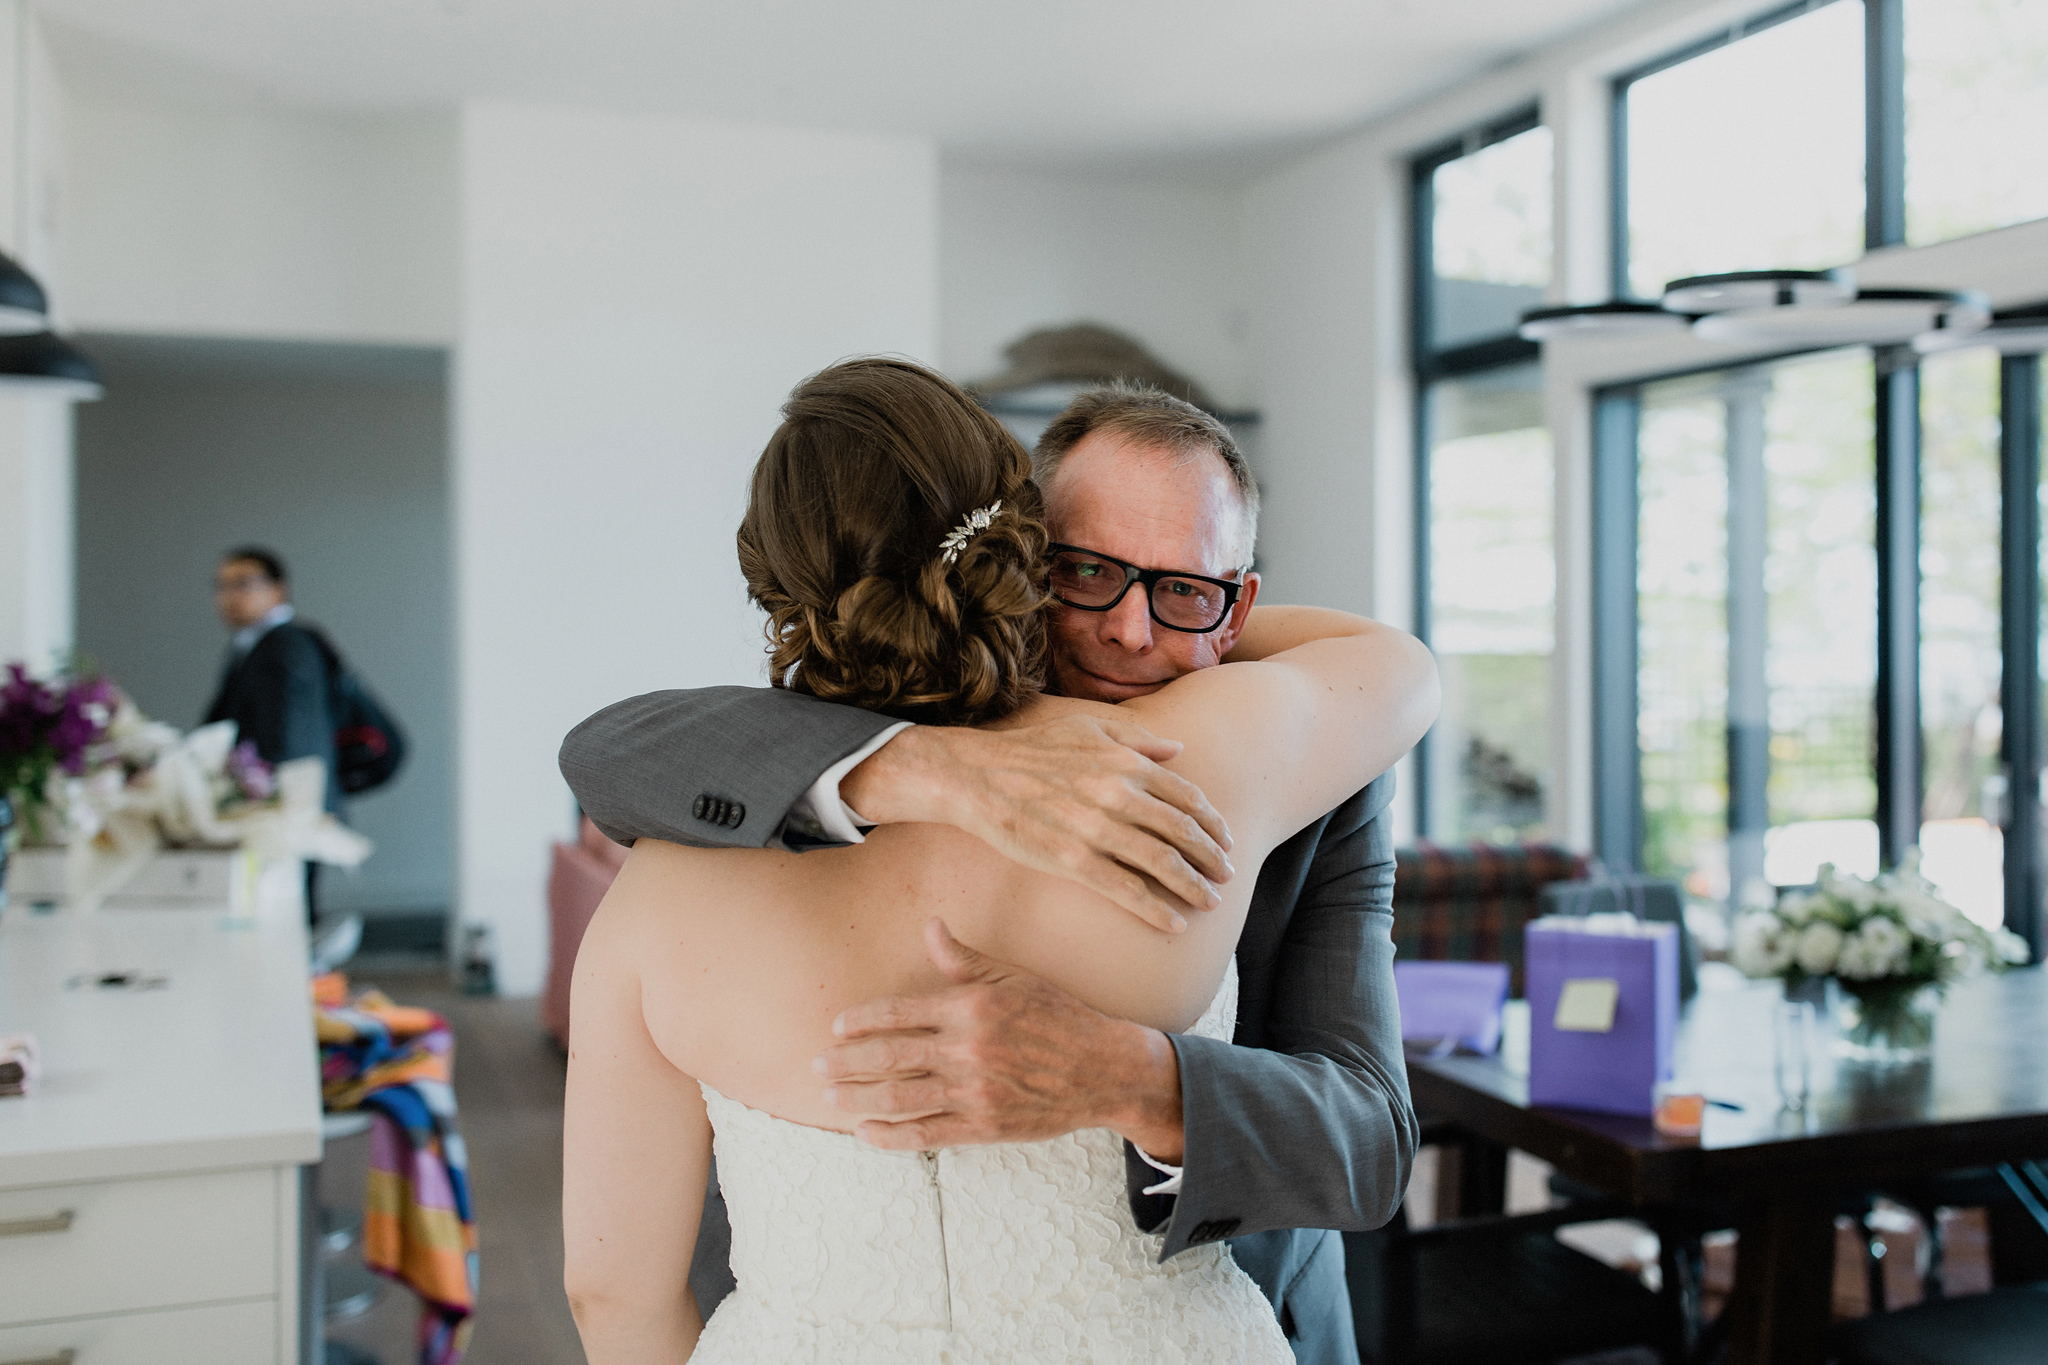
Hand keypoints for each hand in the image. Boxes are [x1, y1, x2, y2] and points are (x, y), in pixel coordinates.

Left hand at [816, 919, 1185, 1160]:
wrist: (1103, 1069)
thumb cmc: (1058, 1017)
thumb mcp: (1014, 979)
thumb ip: (965, 960)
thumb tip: (931, 925)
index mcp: (972, 1007)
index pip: (899, 1012)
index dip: (861, 1021)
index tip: (836, 1026)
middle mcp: (968, 1049)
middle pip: (889, 1056)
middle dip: (845, 1062)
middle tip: (816, 1066)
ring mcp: (974, 1092)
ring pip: (899, 1098)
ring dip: (857, 1099)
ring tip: (830, 1098)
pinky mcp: (983, 1127)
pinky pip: (925, 1134)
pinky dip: (890, 1137)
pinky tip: (865, 1134)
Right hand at [840, 714, 1232, 932]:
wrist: (976, 777)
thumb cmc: (1030, 751)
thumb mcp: (1087, 728)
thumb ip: (1137, 738)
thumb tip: (1177, 748)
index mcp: (1125, 762)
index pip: (1186, 797)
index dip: (1212, 822)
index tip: (1226, 840)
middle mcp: (1118, 794)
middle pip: (1182, 832)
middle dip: (1212, 857)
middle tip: (1227, 875)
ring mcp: (1096, 830)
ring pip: (1162, 864)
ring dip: (1193, 887)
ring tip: (1210, 902)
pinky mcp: (1073, 861)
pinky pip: (1126, 891)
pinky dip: (1156, 910)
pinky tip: (1174, 924)